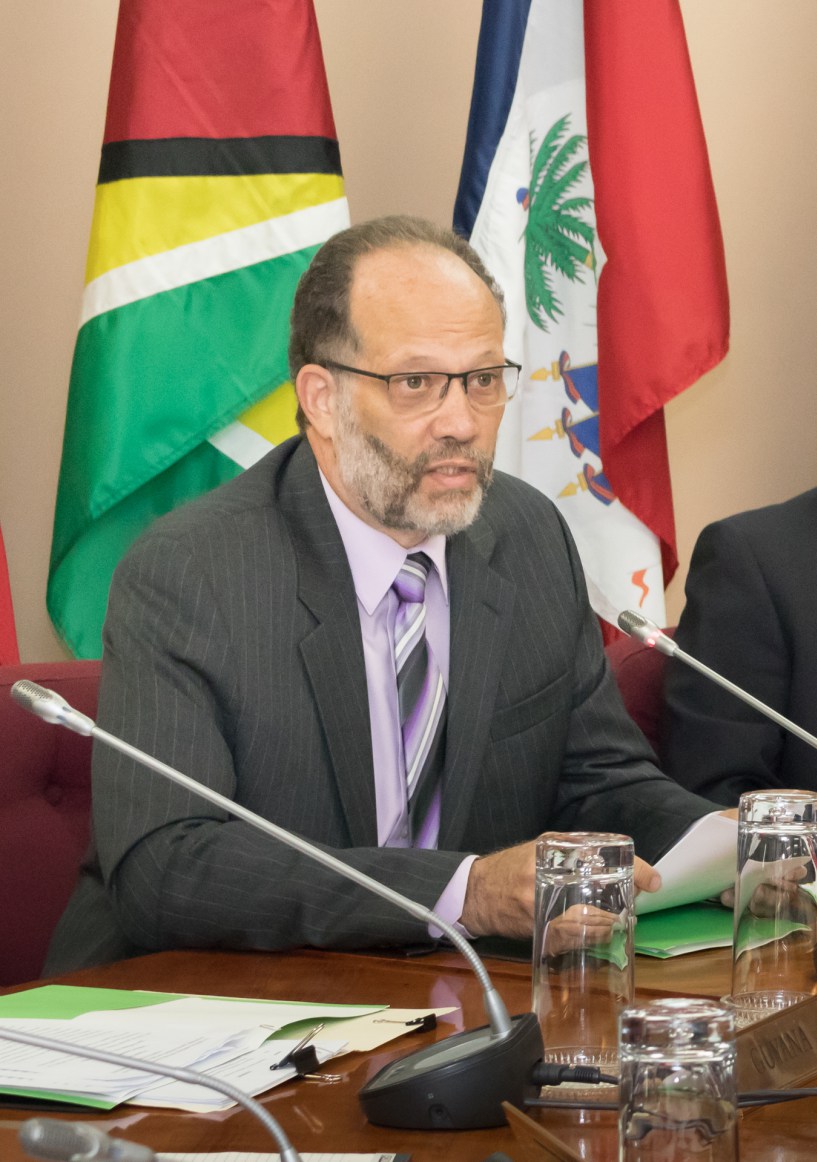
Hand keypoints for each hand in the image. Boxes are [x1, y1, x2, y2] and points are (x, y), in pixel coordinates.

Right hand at [461, 845, 661, 938]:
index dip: (634, 870)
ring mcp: (541, 908)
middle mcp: (547, 878)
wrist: (477, 892)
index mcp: (553, 852)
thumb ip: (574, 855)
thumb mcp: (543, 849)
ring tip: (617, 928)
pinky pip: (570, 942)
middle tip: (632, 913)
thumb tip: (616, 869)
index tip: (654, 881)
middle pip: (599, 898)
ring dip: (606, 930)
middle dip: (620, 909)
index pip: (602, 858)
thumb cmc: (512, 867)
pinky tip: (595, 940)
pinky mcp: (537, 932)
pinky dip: (586, 943)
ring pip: (586, 926)